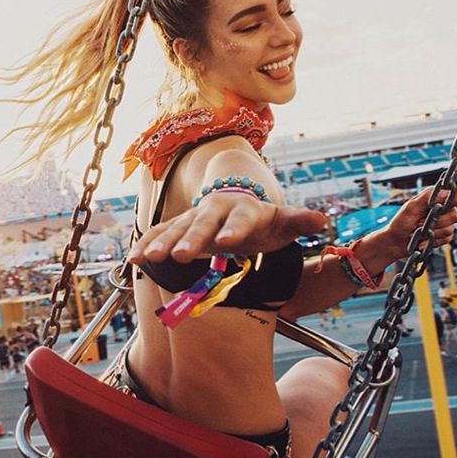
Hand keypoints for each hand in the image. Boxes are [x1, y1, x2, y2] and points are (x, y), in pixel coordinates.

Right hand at [128, 193, 326, 264]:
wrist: (235, 197)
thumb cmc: (262, 219)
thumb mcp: (282, 221)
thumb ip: (298, 221)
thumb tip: (322, 220)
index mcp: (243, 209)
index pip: (240, 219)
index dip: (234, 230)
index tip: (228, 242)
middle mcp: (215, 210)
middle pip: (203, 224)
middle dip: (192, 239)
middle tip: (182, 256)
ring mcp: (194, 217)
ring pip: (176, 228)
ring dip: (162, 243)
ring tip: (148, 259)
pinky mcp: (178, 227)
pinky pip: (160, 234)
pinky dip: (147, 245)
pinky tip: (134, 260)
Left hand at [384, 185, 456, 258]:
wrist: (396, 241)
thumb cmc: (401, 222)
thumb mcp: (410, 207)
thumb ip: (427, 197)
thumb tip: (445, 192)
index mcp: (436, 197)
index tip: (446, 204)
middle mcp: (444, 208)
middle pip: (455, 214)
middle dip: (437, 221)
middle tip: (420, 222)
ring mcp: (445, 223)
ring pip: (450, 228)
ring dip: (432, 232)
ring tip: (420, 231)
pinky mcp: (444, 236)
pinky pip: (447, 239)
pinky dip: (433, 240)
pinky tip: (423, 240)